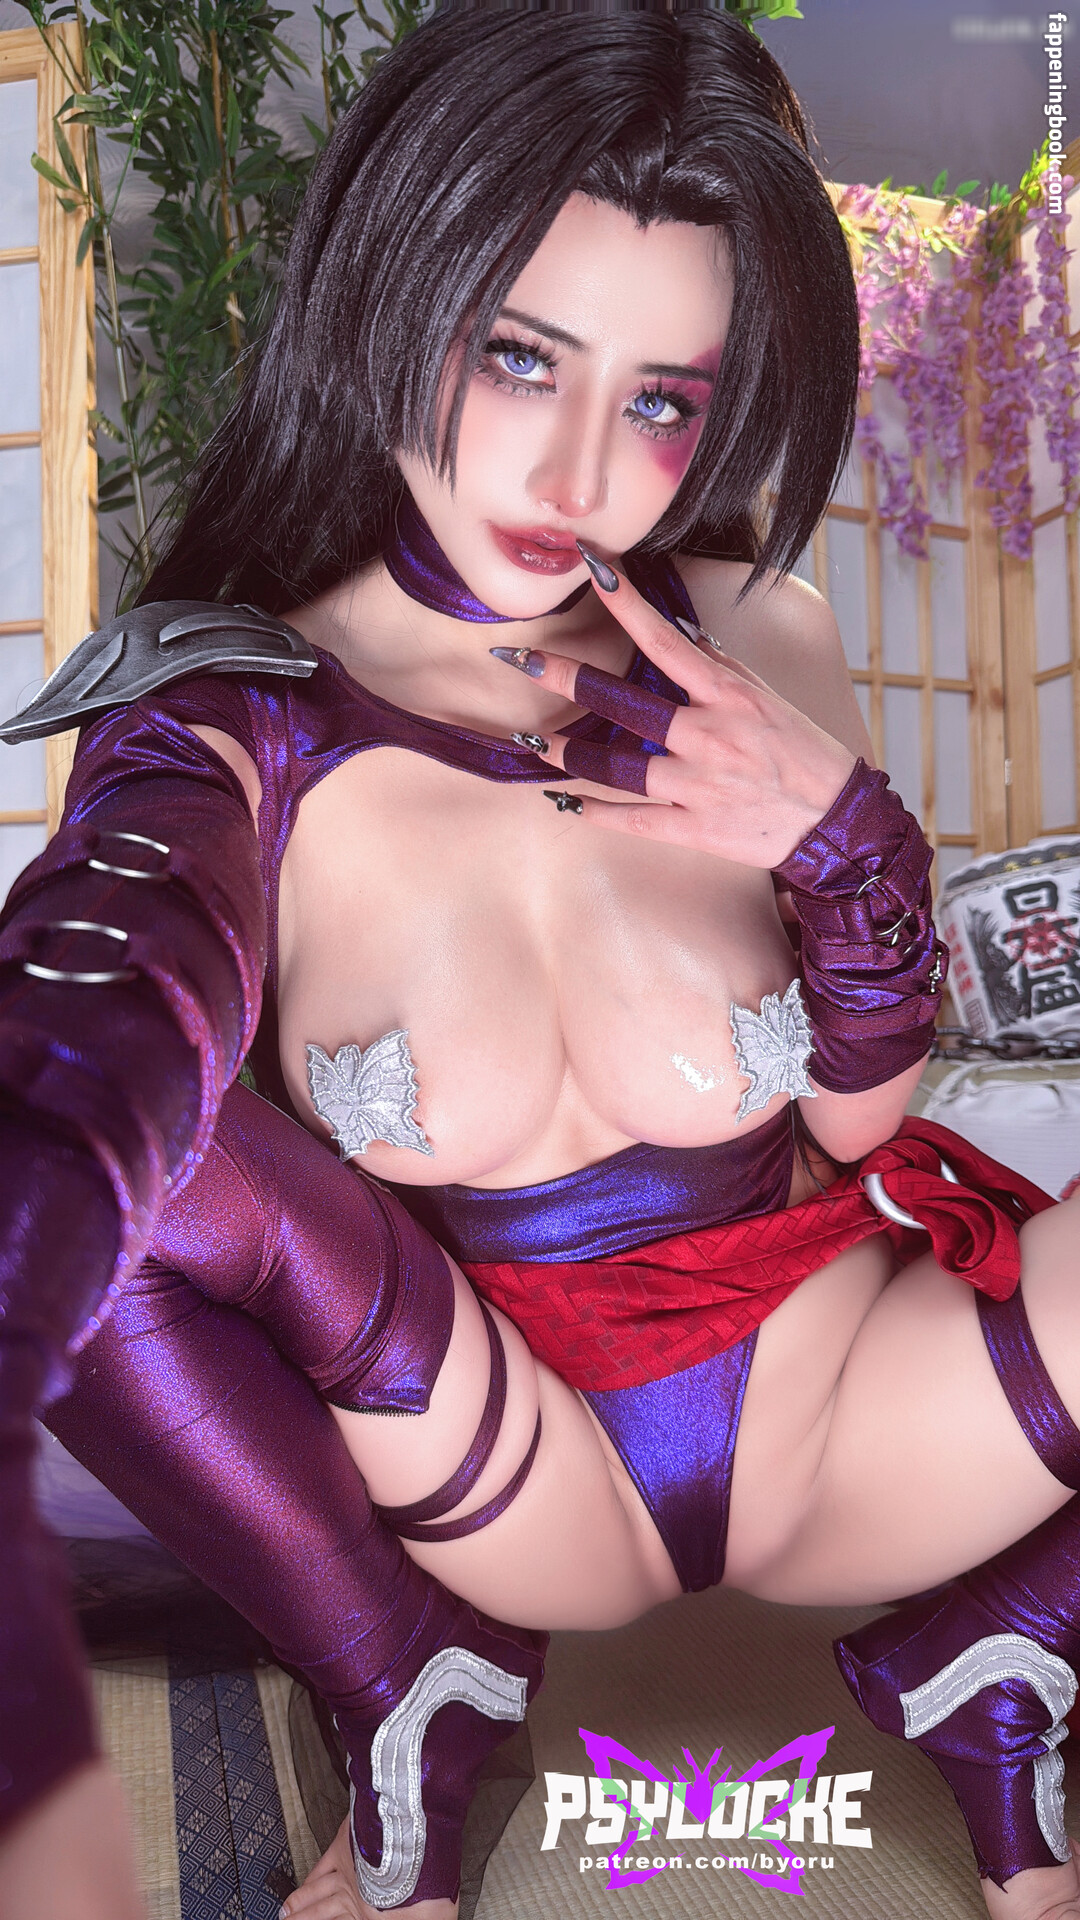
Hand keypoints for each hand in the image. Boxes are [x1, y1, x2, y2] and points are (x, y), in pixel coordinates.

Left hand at [494, 559, 855, 869]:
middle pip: (623, 701)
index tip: (591, 568)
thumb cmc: (802, 754)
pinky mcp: (695, 828)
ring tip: (532, 742)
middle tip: (520, 661)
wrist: (835, 823)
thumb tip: (680, 637)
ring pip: (617, 767)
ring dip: (567, 752)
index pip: (664, 640)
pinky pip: (634, 819)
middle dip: (566, 678)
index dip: (625, 602)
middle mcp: (707, 735)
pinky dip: (596, 812)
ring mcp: (698, 785)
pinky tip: (565, 802)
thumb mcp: (767, 699)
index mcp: (727, 695)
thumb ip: (720, 669)